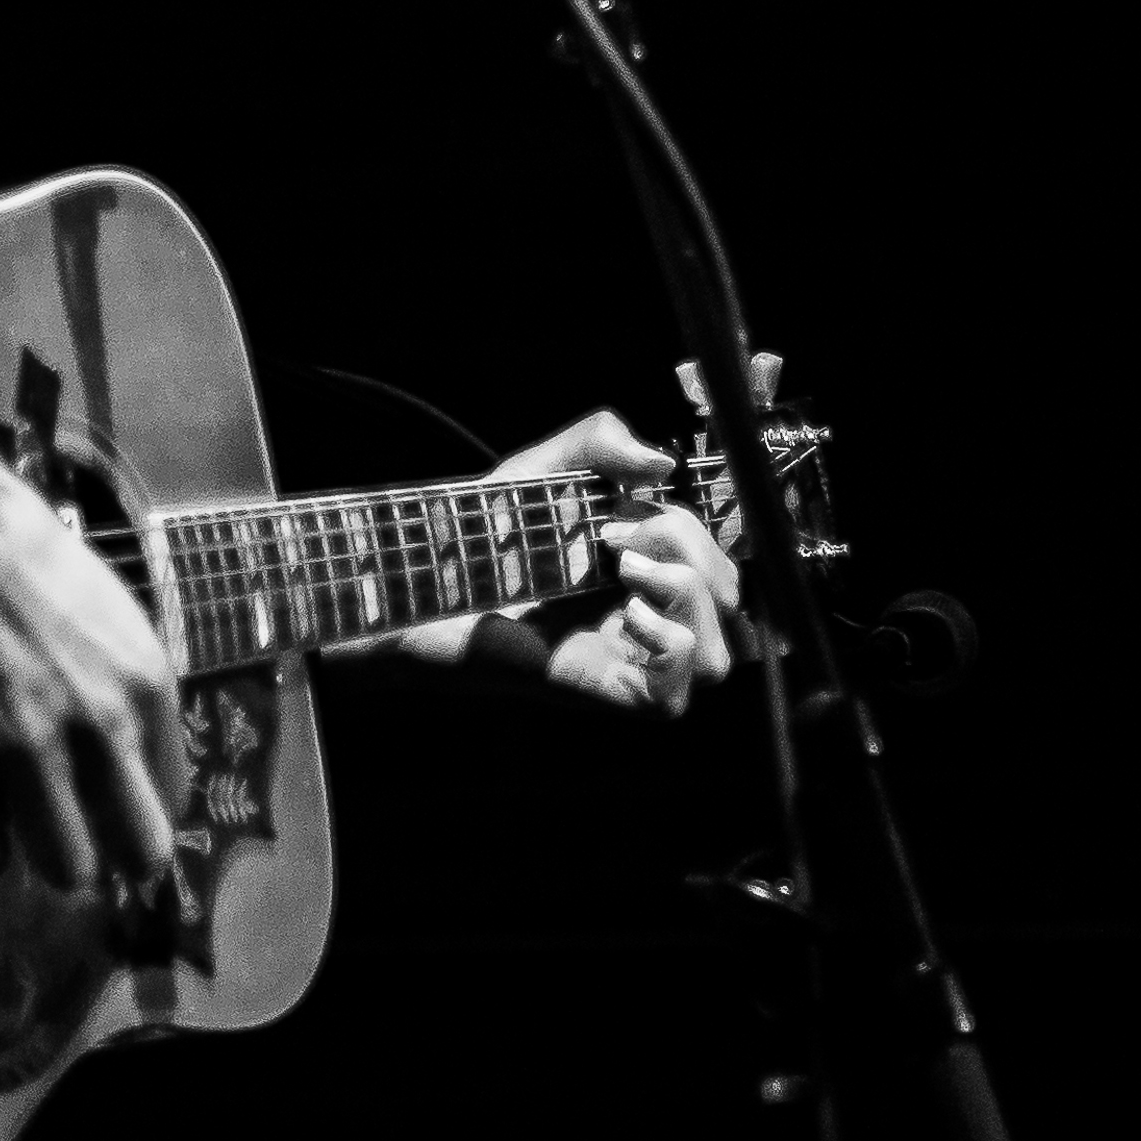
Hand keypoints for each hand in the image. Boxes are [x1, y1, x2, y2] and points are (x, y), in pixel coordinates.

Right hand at [0, 467, 189, 891]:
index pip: (171, 799)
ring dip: (48, 859)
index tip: (115, 812)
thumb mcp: (117, 618)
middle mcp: (102, 726)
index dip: (141, 813)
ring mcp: (26, 746)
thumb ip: (133, 692)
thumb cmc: (30, 560)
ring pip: (67, 866)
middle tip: (86, 848)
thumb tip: (136, 763)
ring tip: (27, 833)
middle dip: (115, 861)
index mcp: (149, 687)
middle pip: (138, 851)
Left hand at [494, 409, 741, 716]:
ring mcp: (621, 662)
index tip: (614, 515)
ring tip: (625, 577)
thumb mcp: (541, 469)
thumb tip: (665, 465)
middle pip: (729, 602)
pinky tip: (624, 616)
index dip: (692, 531)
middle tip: (615, 543)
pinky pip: (673, 699)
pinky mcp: (596, 690)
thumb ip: (601, 441)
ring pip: (718, 658)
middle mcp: (639, 623)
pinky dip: (669, 648)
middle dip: (692, 553)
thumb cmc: (469, 534)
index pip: (716, 565)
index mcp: (640, 577)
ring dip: (689, 601)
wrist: (411, 580)